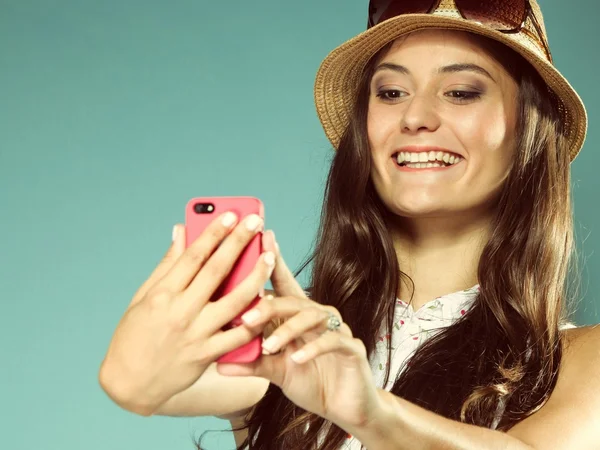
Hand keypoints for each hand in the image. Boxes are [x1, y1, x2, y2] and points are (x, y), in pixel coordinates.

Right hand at [98, 213, 273, 414]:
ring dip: (255, 276)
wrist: (129, 384)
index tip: (231, 215)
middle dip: (238, 243)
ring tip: (269, 256)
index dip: (214, 233)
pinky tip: (268, 301)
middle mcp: (180, 312)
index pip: (194, 256)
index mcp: (163, 294)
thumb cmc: (133, 335)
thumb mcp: (143, 296)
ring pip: (234, 301)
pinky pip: (237, 336)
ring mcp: (196, 335)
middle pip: (216, 271)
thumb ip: (167, 264)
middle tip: (255, 221)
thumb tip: (181, 231)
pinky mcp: (206, 355)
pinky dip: (254, 319)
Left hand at [217, 235, 380, 429]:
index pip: (284, 285)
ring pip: (312, 317)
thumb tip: (218, 363)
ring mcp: (338, 330)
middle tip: (246, 317)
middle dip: (269, 305)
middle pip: (293, 300)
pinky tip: (296, 358)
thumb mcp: (276, 371)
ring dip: (287, 330)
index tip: (261, 240)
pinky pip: (333, 341)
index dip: (274, 262)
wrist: (346, 408)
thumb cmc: (311, 381)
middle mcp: (319, 317)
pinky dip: (313, 348)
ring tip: (268, 345)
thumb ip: (251, 363)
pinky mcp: (352, 349)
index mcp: (299, 316)